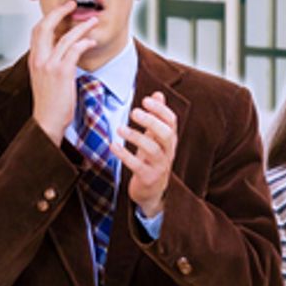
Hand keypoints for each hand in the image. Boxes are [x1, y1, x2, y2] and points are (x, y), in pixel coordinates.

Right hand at [28, 0, 97, 143]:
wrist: (47, 121)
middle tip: (73, 4)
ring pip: (65, 37)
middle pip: (45, 26)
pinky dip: (84, 43)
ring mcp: (49, 65)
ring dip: (81, 26)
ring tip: (92, 21)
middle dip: (60, 11)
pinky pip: (74, 51)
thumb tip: (64, 49)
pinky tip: (91, 42)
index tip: (62, 9)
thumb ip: (51, 62)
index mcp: (34, 59)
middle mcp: (38, 59)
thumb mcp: (45, 78)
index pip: (38, 30)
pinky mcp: (61, 73)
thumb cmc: (50, 102)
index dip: (50, 16)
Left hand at [114, 92, 176, 217]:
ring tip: (120, 128)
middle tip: (134, 112)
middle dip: (151, 121)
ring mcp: (159, 166)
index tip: (146, 100)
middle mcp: (168, 152)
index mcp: (169, 140)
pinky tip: (113, 146)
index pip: (171, 121)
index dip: (160, 110)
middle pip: (165, 134)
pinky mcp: (148, 178)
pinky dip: (124, 155)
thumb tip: (158, 93)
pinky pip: (137, 165)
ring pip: (152, 149)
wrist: (151, 192)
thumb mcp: (155, 138)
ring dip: (135, 137)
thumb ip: (156, 117)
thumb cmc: (151, 160)